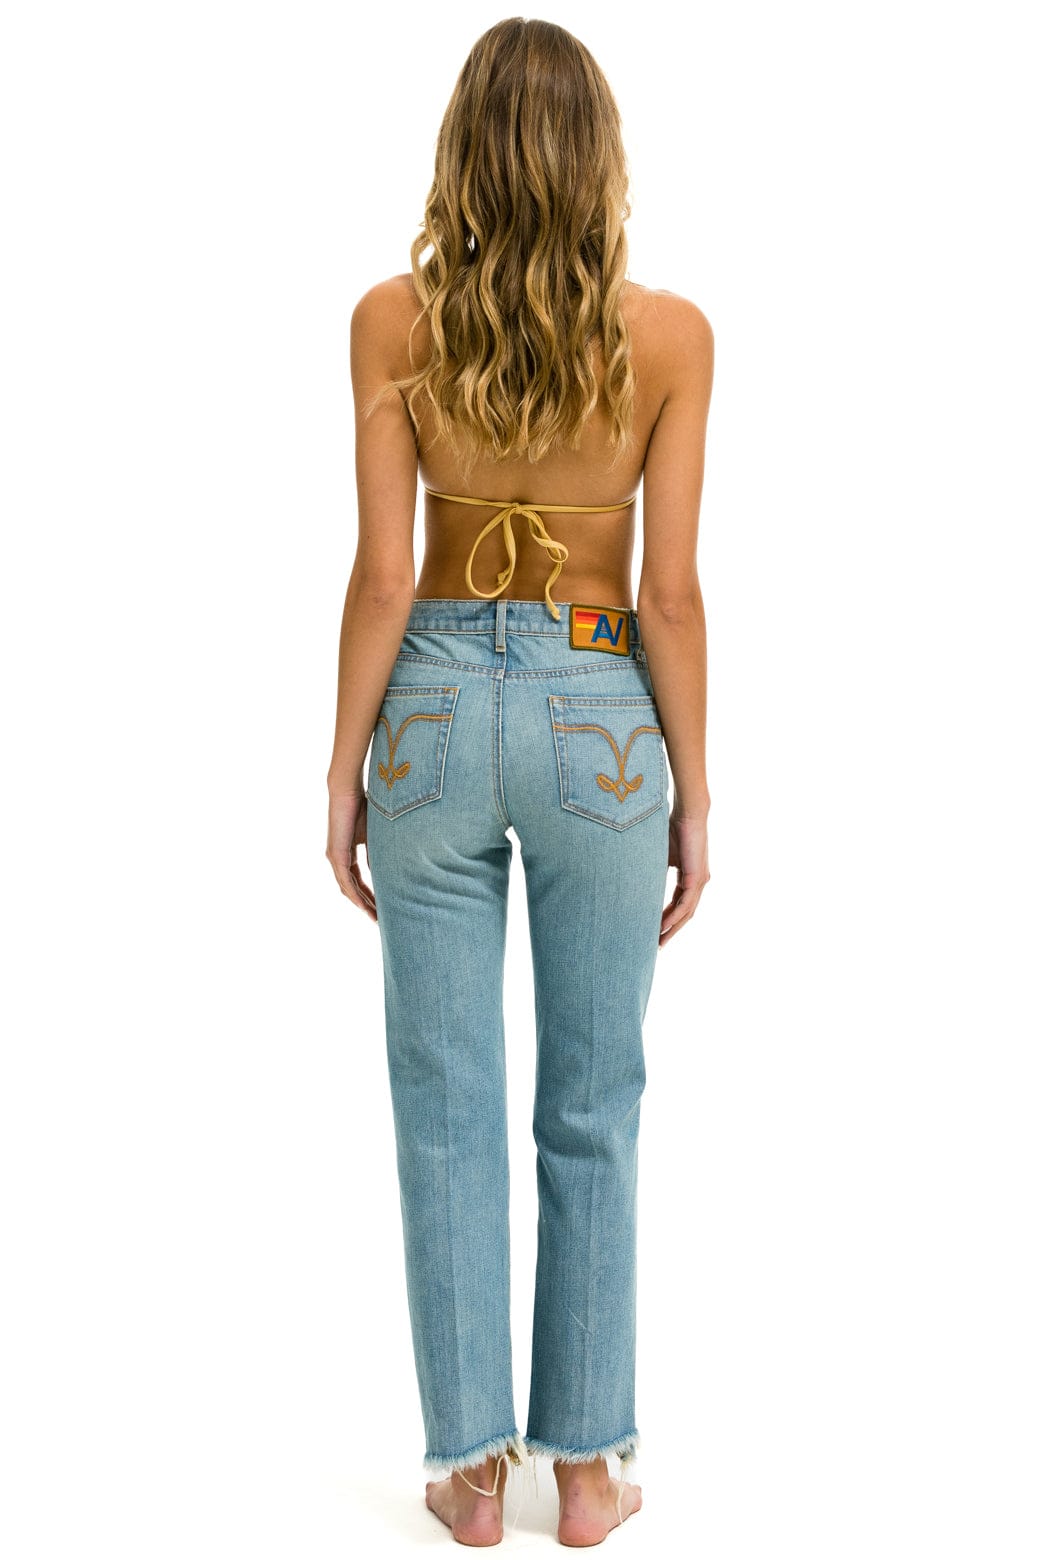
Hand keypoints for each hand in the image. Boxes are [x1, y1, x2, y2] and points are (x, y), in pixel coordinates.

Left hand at [326, 788, 376, 921]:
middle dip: (366, 905)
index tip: (382, 907)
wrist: (348, 790)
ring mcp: (335, 857)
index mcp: (346, 853)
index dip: (369, 895)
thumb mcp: (376, 835)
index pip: (357, 881)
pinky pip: (346, 881)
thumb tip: (389, 871)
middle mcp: (337, 858)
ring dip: (361, 904)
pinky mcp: (336, 855)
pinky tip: (365, 906)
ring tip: (375, 917)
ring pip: (347, 889)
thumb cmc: (364, 806)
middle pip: (351, 889)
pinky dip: (355, 895)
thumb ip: (378, 853)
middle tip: (380, 920)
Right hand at [660, 811, 709, 945]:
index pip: (679, 905)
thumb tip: (635, 880)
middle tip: (657, 946)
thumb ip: (653, 871)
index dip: (667, 919)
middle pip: (685, 914)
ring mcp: (700, 881)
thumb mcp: (661, 856)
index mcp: (690, 878)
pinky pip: (686, 903)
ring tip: (659, 941)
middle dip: (670, 931)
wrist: (688, 813)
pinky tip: (664, 926)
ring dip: (672, 928)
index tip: (655, 932)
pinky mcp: (697, 877)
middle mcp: (698, 882)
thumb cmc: (673, 829)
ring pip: (686, 912)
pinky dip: (674, 916)